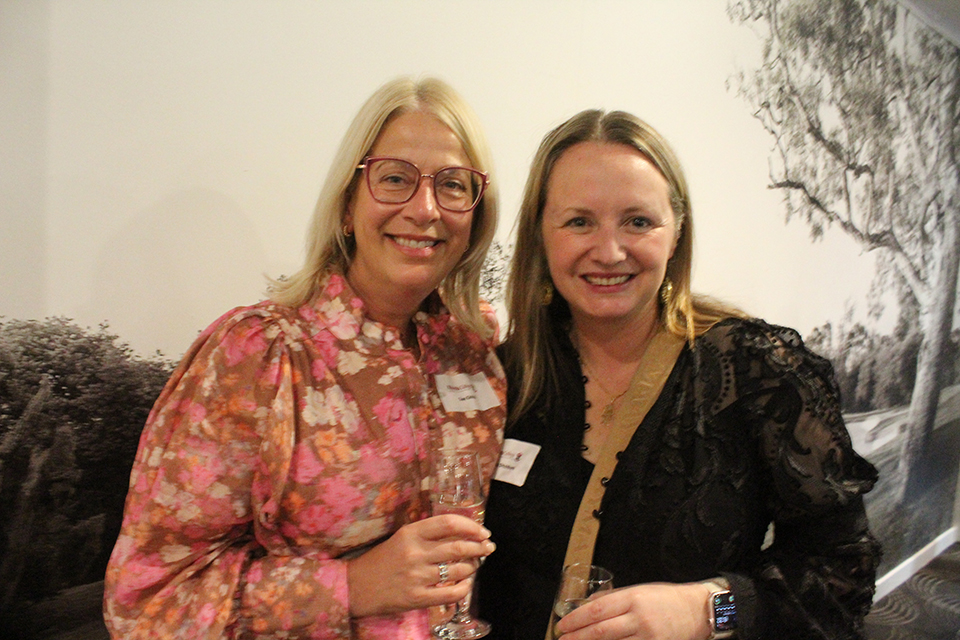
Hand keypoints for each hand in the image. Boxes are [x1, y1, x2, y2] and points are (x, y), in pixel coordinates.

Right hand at [347, 514, 495, 617]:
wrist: (357, 586)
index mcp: (410, 533)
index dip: (471, 526)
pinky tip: (466, 584)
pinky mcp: (417, 598)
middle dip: (479, 547)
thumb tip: (462, 533)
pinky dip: (464, 588)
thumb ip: (427, 533)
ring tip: (475, 564)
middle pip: (458, 547)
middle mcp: (415, 553)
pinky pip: (451, 593)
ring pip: (458, 569)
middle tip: (488, 547)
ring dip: (472, 566)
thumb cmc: (382, 560)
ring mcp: (417, 577)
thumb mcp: (401, 538)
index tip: (482, 531)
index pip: (449, 524)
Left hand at [554, 581, 712, 639]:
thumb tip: (588, 605)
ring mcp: (648, 636)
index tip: (563, 625)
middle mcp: (639, 617)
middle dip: (578, 637)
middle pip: (601, 630)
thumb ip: (614, 598)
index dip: (576, 619)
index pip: (597, 609)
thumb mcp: (639, 590)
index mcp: (633, 598)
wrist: (697, 611)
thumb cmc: (666, 599)